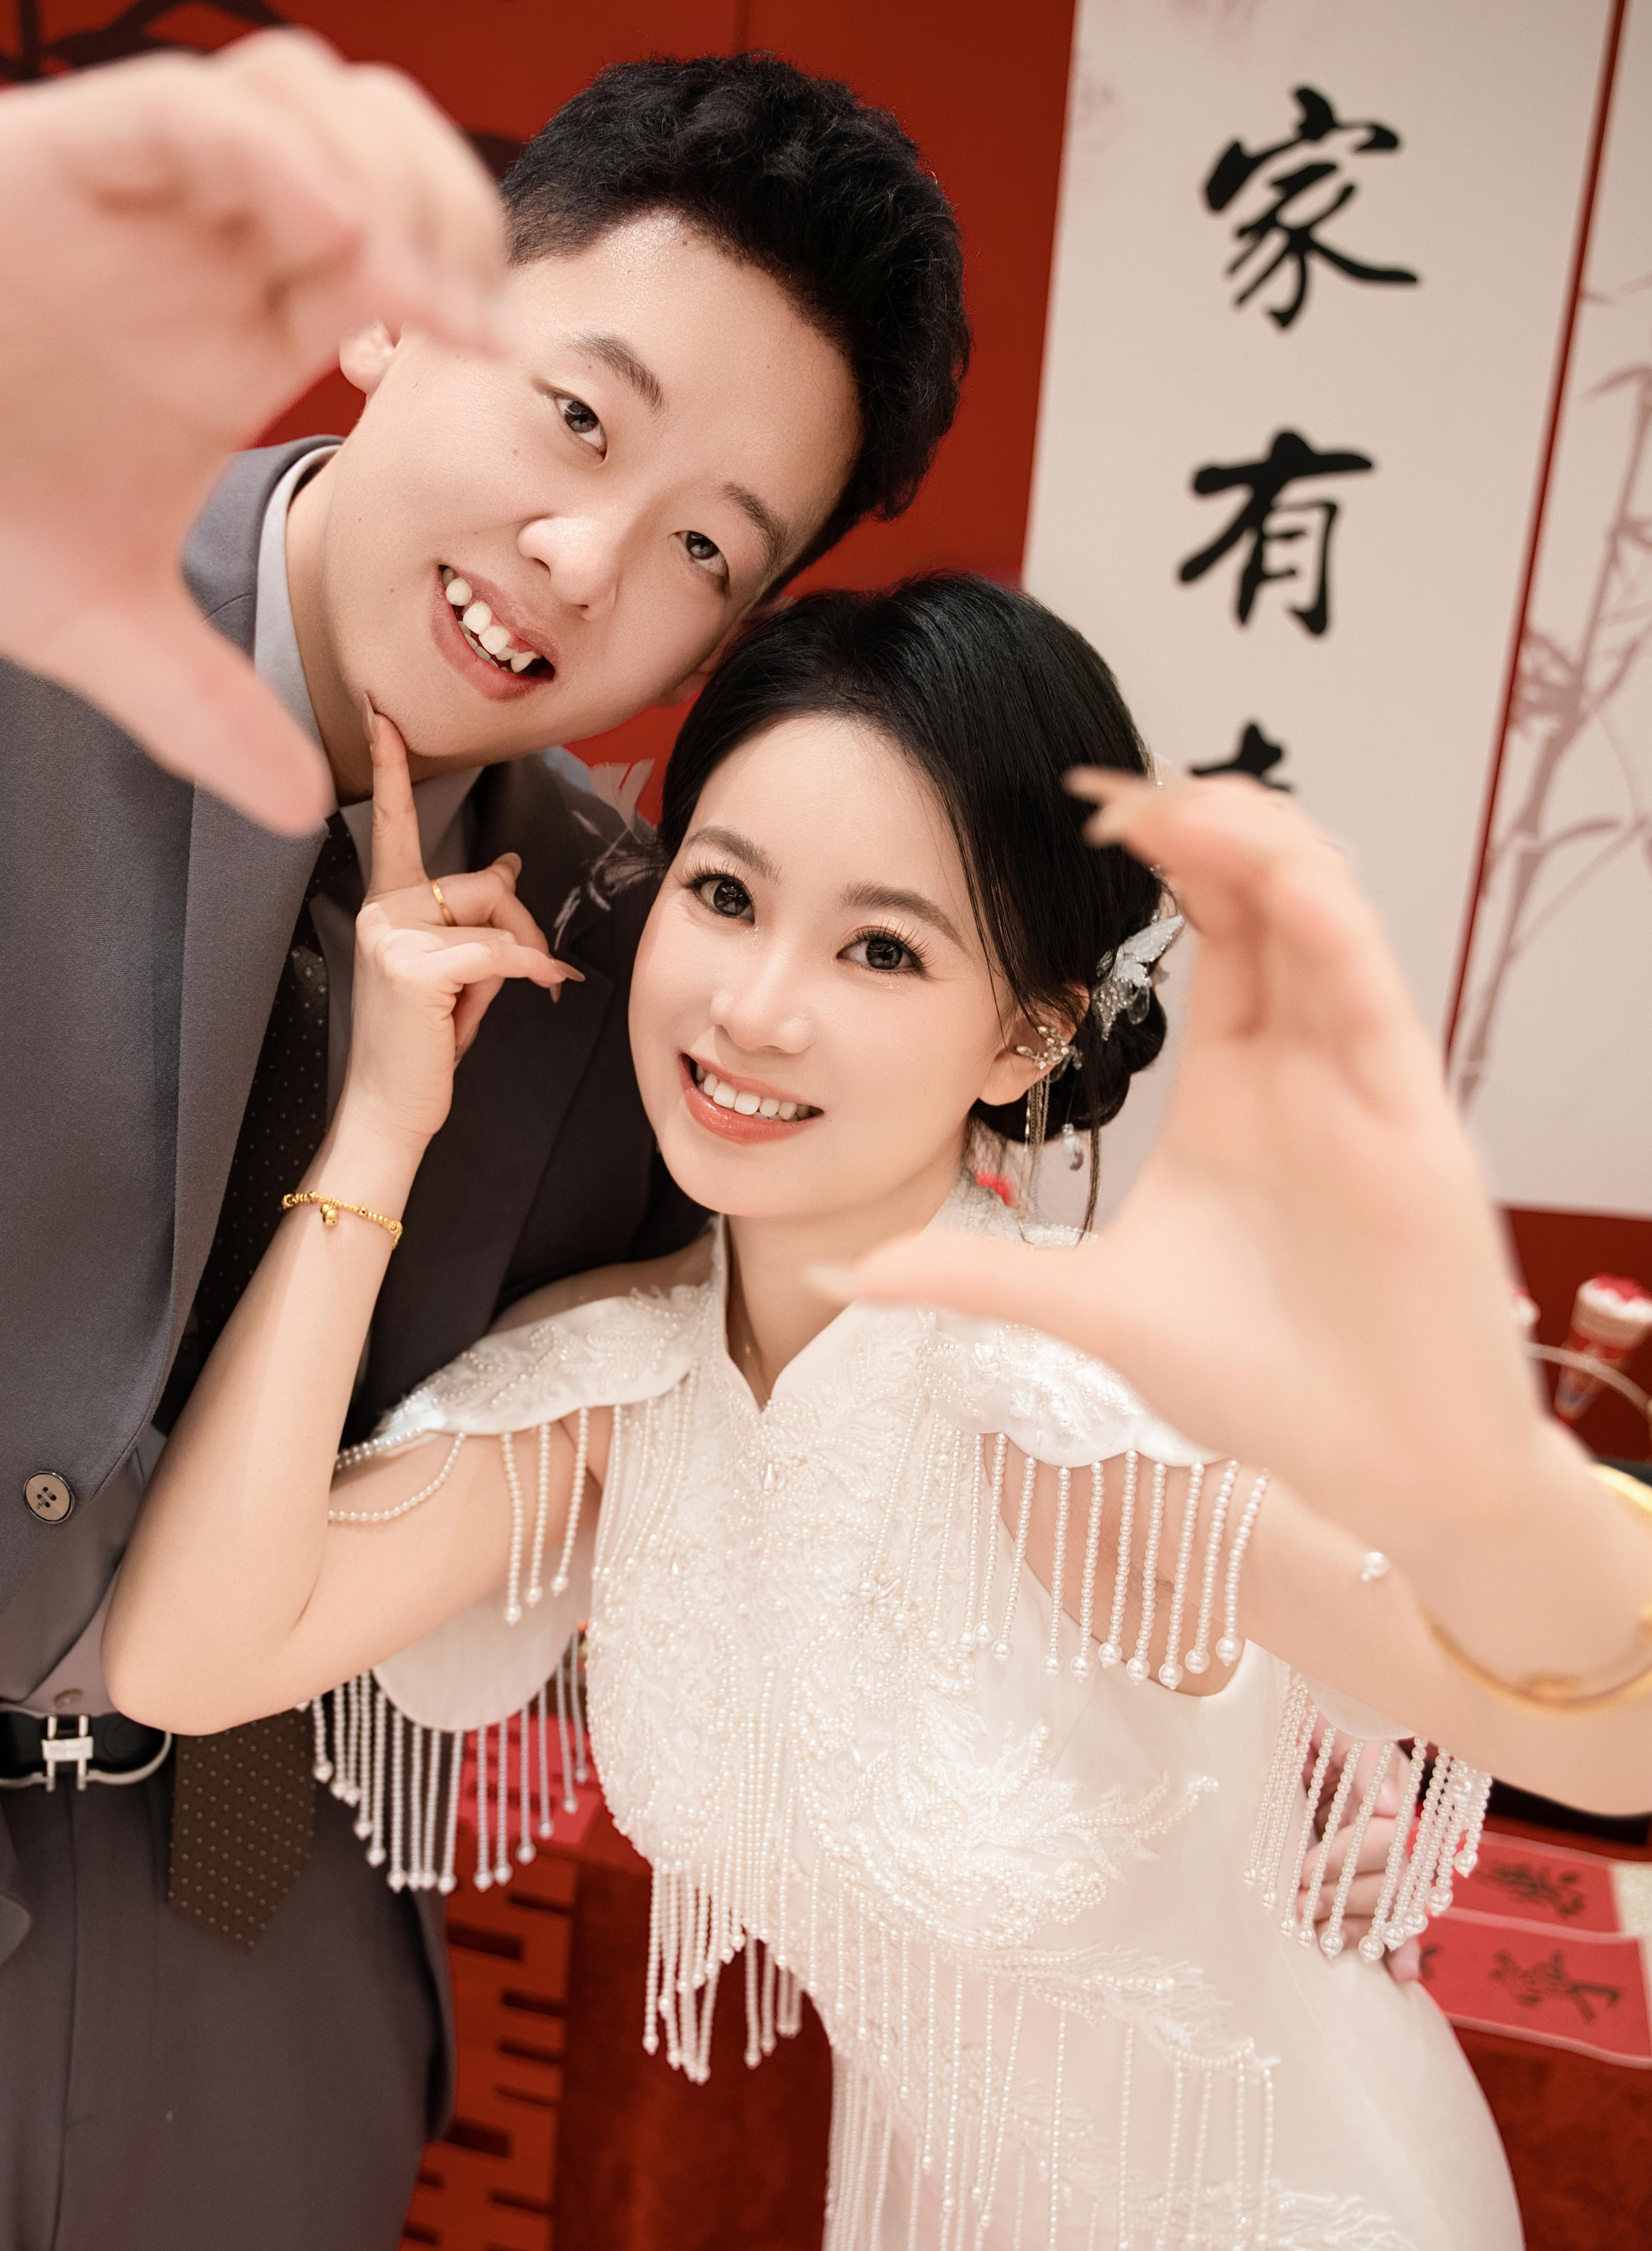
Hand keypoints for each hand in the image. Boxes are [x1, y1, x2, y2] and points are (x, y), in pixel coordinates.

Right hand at [0, 35, 506, 833]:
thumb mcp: (88, 625)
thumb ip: (197, 706)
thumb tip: (300, 816)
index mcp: (231, 330)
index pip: (397, 253)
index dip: (467, 288)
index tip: (497, 368)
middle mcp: (195, 246)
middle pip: (383, 146)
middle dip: (453, 208)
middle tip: (462, 318)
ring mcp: (124, 196)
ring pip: (303, 92)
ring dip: (377, 167)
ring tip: (389, 280)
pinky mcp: (34, 158)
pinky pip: (181, 108)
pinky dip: (266, 150)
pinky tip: (313, 231)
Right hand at [327, 707, 579, 1160]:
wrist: (388, 1106)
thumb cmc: (421, 1041)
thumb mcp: (452, 969)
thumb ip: (475, 915)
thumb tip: (510, 863)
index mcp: (385, 903)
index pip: (392, 823)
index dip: (392, 768)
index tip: (383, 715)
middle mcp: (381, 909)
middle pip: (487, 882)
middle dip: (522, 927)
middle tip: (527, 973)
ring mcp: (392, 934)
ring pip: (497, 916)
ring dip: (519, 960)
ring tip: (488, 1004)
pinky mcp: (414, 966)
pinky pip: (500, 951)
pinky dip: (531, 972)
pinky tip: (545, 988)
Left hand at [837, 774, 1545, 1558]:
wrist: (1373, 1465)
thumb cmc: (1260, 1383)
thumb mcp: (1085, 1308)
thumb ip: (966, 1274)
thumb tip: (841, 1271)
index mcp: (1237, 1084)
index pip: (1211, 926)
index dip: (1157, 852)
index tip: (1069, 810)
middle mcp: (1302, 1060)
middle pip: (1264, 889)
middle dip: (1193, 817)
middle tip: (1102, 785)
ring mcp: (1357, 1076)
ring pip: (1321, 906)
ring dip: (1250, 835)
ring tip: (1163, 797)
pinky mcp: (1408, 1108)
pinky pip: (1368, 976)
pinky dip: (1321, 906)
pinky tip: (1263, 861)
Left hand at [1298, 1731, 1421, 1984]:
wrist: (1297, 1726)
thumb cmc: (1318, 1719)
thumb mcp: (1337, 1725)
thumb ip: (1367, 1761)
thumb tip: (1391, 1808)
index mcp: (1391, 1796)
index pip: (1387, 1843)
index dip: (1345, 1861)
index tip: (1302, 1869)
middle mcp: (1397, 1832)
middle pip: (1393, 1885)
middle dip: (1343, 1899)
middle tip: (1298, 1903)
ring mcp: (1388, 1861)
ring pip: (1394, 1911)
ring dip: (1357, 1928)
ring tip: (1317, 1934)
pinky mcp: (1374, 1882)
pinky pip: (1401, 1923)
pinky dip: (1402, 1950)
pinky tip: (1402, 1974)